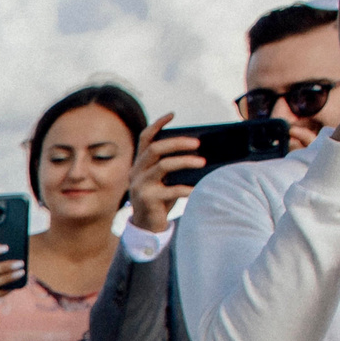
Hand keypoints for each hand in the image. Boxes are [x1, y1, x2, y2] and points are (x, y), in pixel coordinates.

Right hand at [127, 111, 199, 232]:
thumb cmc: (161, 199)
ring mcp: (140, 185)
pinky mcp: (148, 199)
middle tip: (198, 143)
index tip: (172, 114)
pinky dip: (185, 188)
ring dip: (185, 161)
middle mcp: (137, 172)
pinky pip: (170, 190)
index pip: (145, 138)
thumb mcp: (164, 179)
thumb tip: (200, 151)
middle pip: (155, 148)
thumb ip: (172, 165)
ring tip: (202, 162)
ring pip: (162, 165)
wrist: (148, 225)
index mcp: (140, 164)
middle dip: (177, 142)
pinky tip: (196, 189)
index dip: (157, 124)